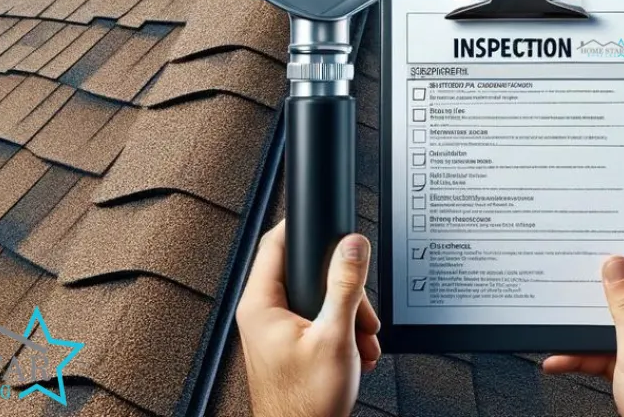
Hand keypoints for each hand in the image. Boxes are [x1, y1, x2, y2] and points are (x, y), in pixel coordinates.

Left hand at [236, 221, 380, 416]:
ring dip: (346, 314)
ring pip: (315, 298)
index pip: (276, 243)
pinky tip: (355, 349)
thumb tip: (352, 246)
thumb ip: (344, 286)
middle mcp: (262, 314)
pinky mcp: (287, 346)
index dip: (304, 229)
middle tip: (360, 307)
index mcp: (260, 304)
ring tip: (362, 336)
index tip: (329, 225)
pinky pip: (315, 320)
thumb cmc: (306, 406)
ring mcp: (274, 331)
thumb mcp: (334, 337)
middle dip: (341, 288)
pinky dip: (339, 331)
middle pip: (304, 271)